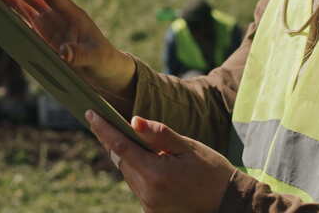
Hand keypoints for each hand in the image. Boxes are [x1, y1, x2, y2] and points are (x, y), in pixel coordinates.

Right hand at [0, 0, 135, 100]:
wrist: (104, 70)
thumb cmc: (104, 61)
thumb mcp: (95, 60)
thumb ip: (81, 56)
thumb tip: (65, 54)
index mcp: (73, 14)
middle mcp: (58, 15)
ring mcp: (47, 24)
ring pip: (21, 3)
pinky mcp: (40, 35)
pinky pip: (19, 19)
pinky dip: (4, 12)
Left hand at [86, 110, 234, 212]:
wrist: (227, 201)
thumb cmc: (211, 170)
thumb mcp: (188, 147)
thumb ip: (160, 134)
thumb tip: (133, 121)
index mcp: (156, 174)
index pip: (121, 147)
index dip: (104, 129)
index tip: (91, 113)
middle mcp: (147, 193)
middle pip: (122, 161)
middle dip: (115, 141)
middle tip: (107, 120)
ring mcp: (149, 205)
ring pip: (128, 173)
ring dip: (129, 157)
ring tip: (136, 141)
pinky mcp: (152, 211)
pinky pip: (137, 185)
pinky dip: (139, 170)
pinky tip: (150, 161)